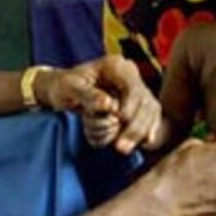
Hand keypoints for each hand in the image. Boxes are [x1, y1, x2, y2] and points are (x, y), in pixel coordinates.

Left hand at [40, 55, 160, 153]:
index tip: (120, 119)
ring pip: (150, 112)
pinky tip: (142, 144)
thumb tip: (108, 104)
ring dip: (139, 133)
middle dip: (135, 126)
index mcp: (116, 66)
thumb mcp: (70, 87)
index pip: (133, 86)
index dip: (130, 105)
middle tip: (120, 147)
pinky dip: (145, 132)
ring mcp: (136, 90)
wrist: (64, 90)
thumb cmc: (65, 85)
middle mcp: (130, 76)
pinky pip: (150, 119)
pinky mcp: (137, 105)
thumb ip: (88, 95)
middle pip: (145, 102)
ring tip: (123, 149)